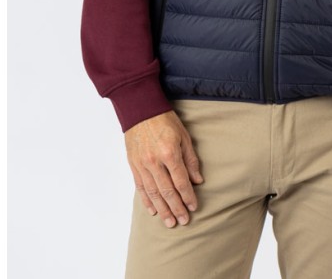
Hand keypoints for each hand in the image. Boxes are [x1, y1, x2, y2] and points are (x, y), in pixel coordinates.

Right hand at [124, 109, 203, 227]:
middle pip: (167, 191)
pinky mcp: (133, 165)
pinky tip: (153, 211)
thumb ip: (190, 159)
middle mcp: (154, 162)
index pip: (181, 181)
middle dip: (176, 208)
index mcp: (169, 153)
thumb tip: (197, 180)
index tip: (194, 207)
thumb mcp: (184, 136)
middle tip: (183, 221)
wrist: (140, 110)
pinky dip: (147, 200)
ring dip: (162, 209)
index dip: (188, 196)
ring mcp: (142, 165)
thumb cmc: (165, 120)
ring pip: (153, 193)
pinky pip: (141, 187)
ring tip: (169, 222)